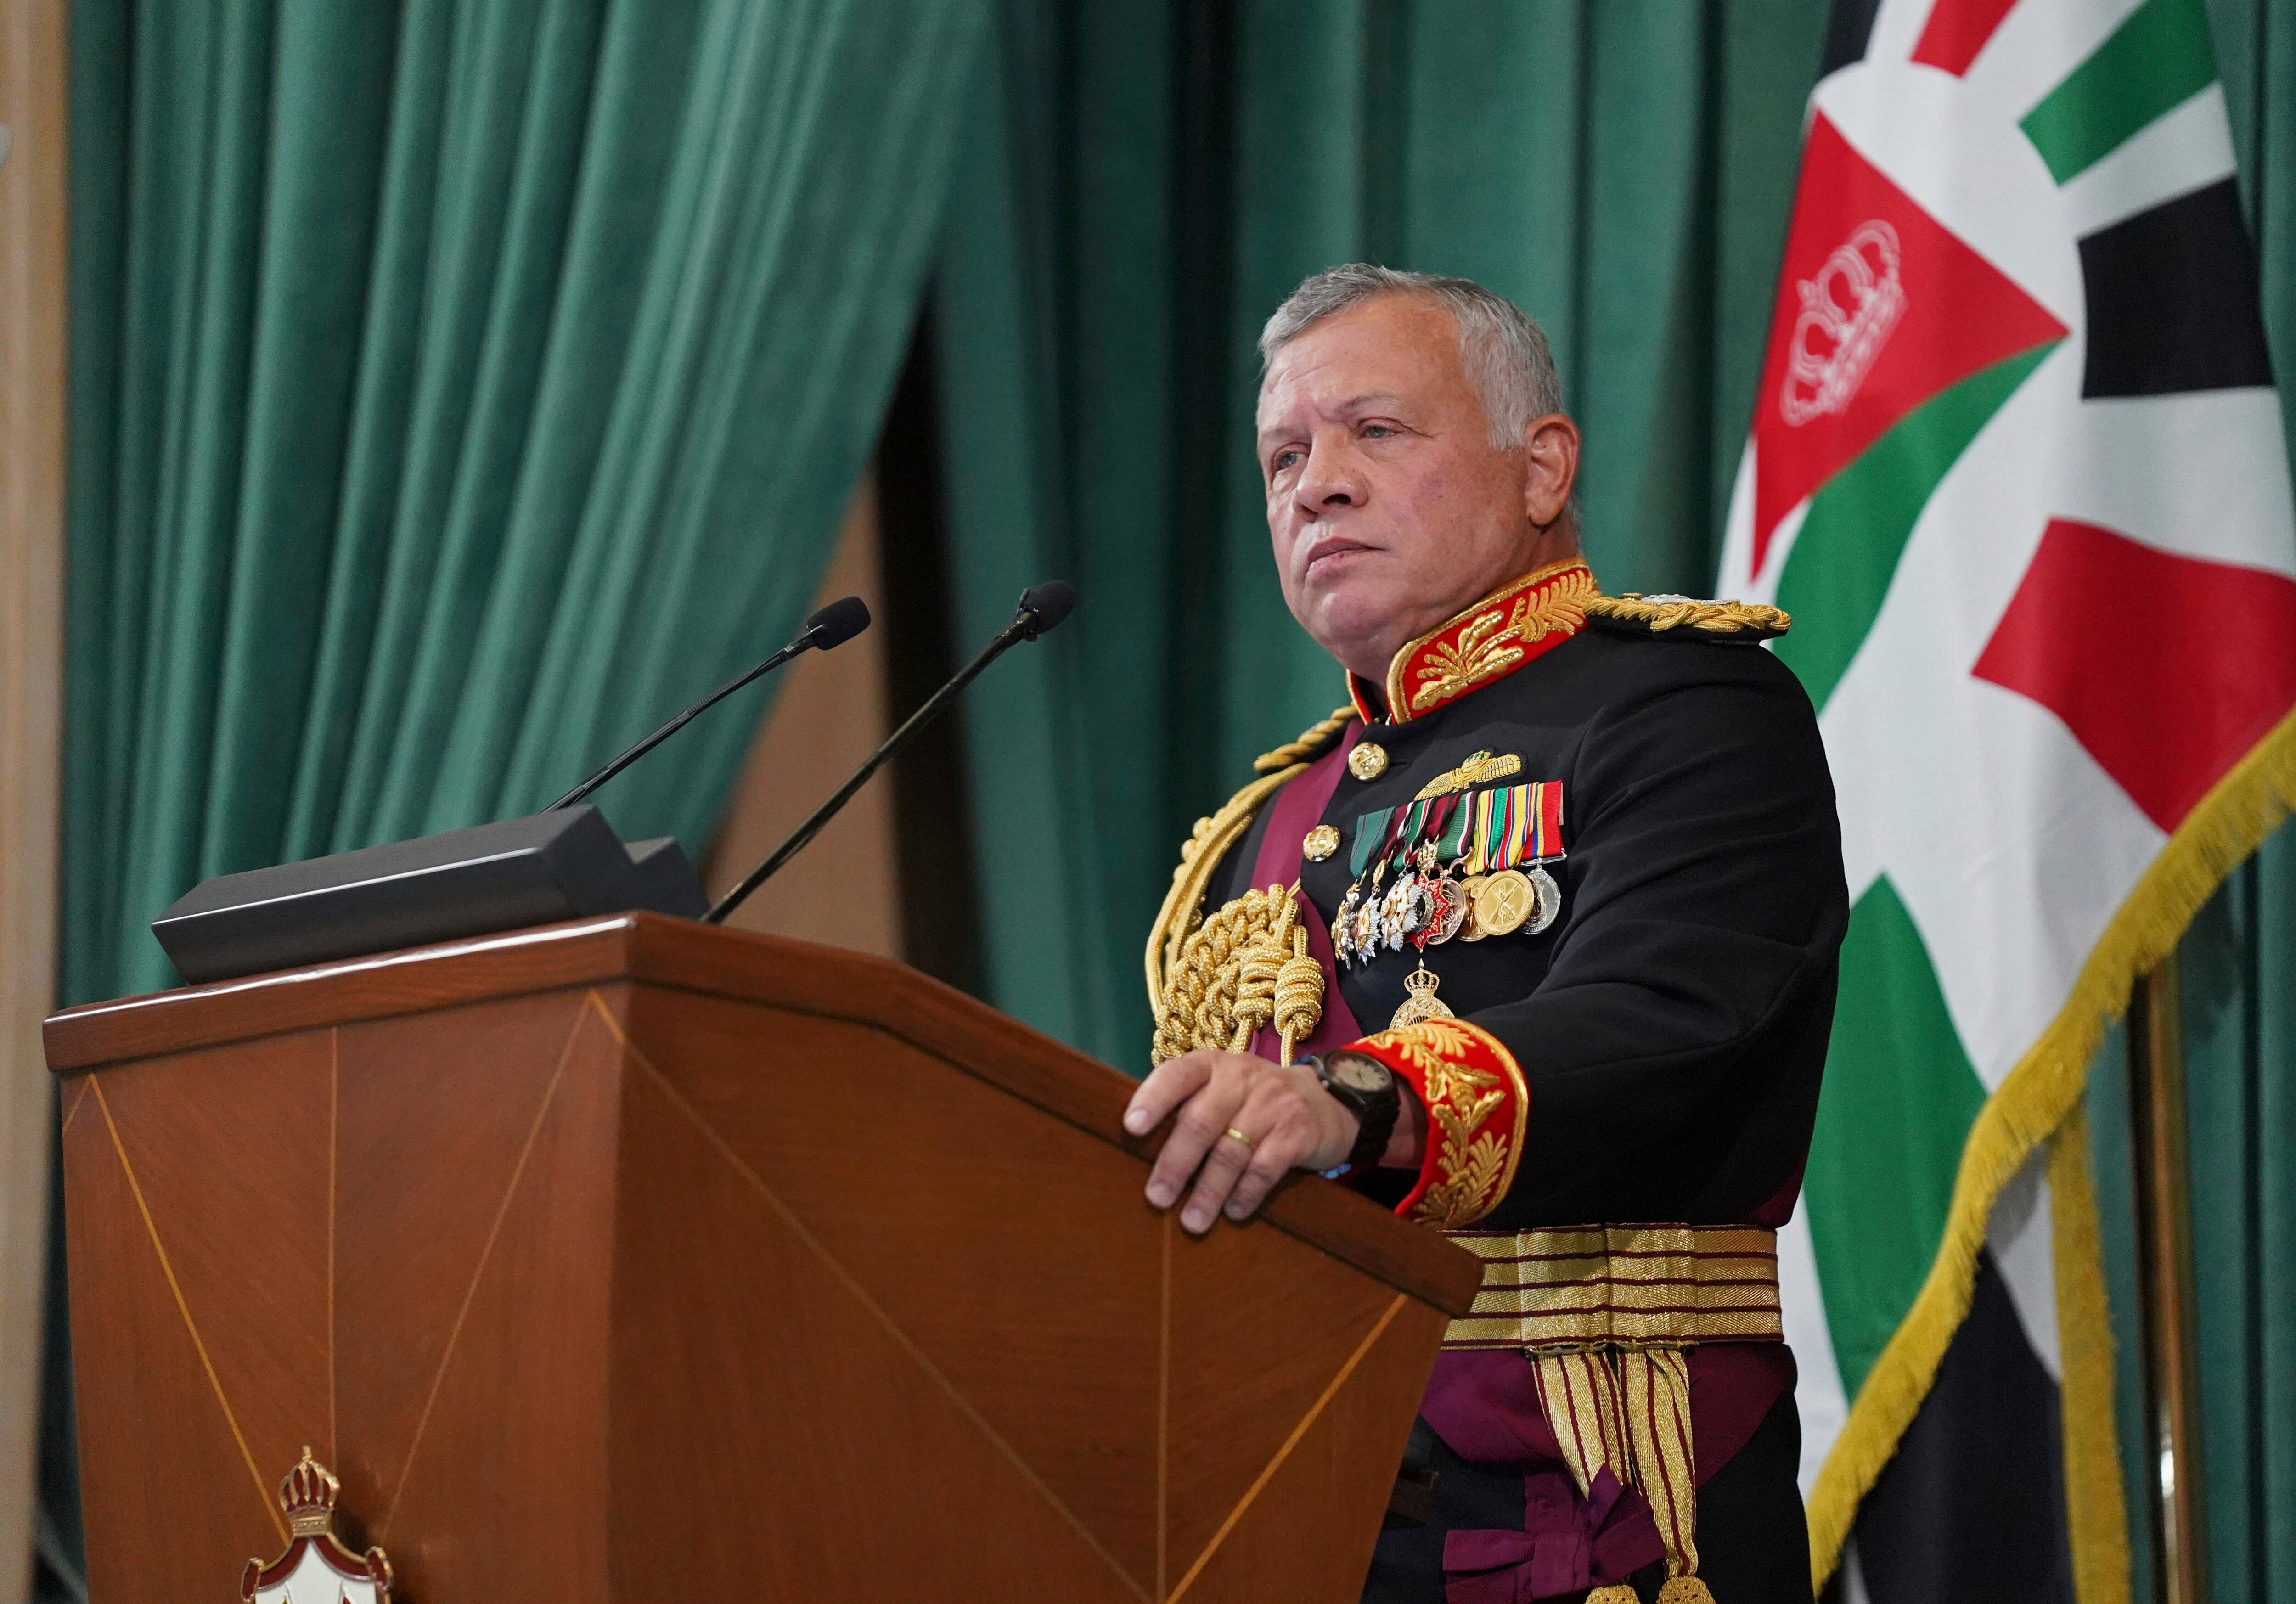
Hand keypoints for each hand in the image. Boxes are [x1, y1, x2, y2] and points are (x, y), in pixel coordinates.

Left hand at [1122, 1049, 1359, 1232]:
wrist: (1324, 1103)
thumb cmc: (1252, 1104)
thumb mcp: (1222, 1091)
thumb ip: (1189, 1108)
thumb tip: (1138, 1154)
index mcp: (1213, 1065)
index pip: (1177, 1074)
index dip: (1153, 1099)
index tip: (1131, 1127)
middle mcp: (1242, 1077)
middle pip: (1201, 1121)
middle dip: (1175, 1164)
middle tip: (1157, 1198)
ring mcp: (1273, 1103)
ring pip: (1231, 1152)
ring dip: (1208, 1192)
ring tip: (1192, 1220)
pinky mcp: (1297, 1131)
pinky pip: (1264, 1168)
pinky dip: (1245, 1194)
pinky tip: (1234, 1211)